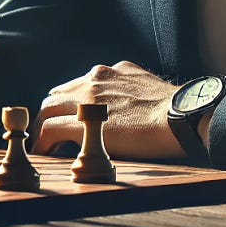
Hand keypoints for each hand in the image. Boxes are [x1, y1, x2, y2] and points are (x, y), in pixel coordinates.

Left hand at [32, 61, 184, 160]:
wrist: (182, 117)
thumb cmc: (175, 111)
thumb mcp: (147, 89)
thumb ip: (129, 93)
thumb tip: (127, 109)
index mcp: (109, 73)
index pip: (75, 86)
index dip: (68, 105)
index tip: (69, 119)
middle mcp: (94, 79)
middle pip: (56, 96)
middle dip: (51, 114)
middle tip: (51, 134)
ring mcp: (86, 99)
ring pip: (47, 110)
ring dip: (43, 128)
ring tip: (44, 146)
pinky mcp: (82, 120)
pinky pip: (50, 129)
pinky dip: (43, 142)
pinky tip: (44, 153)